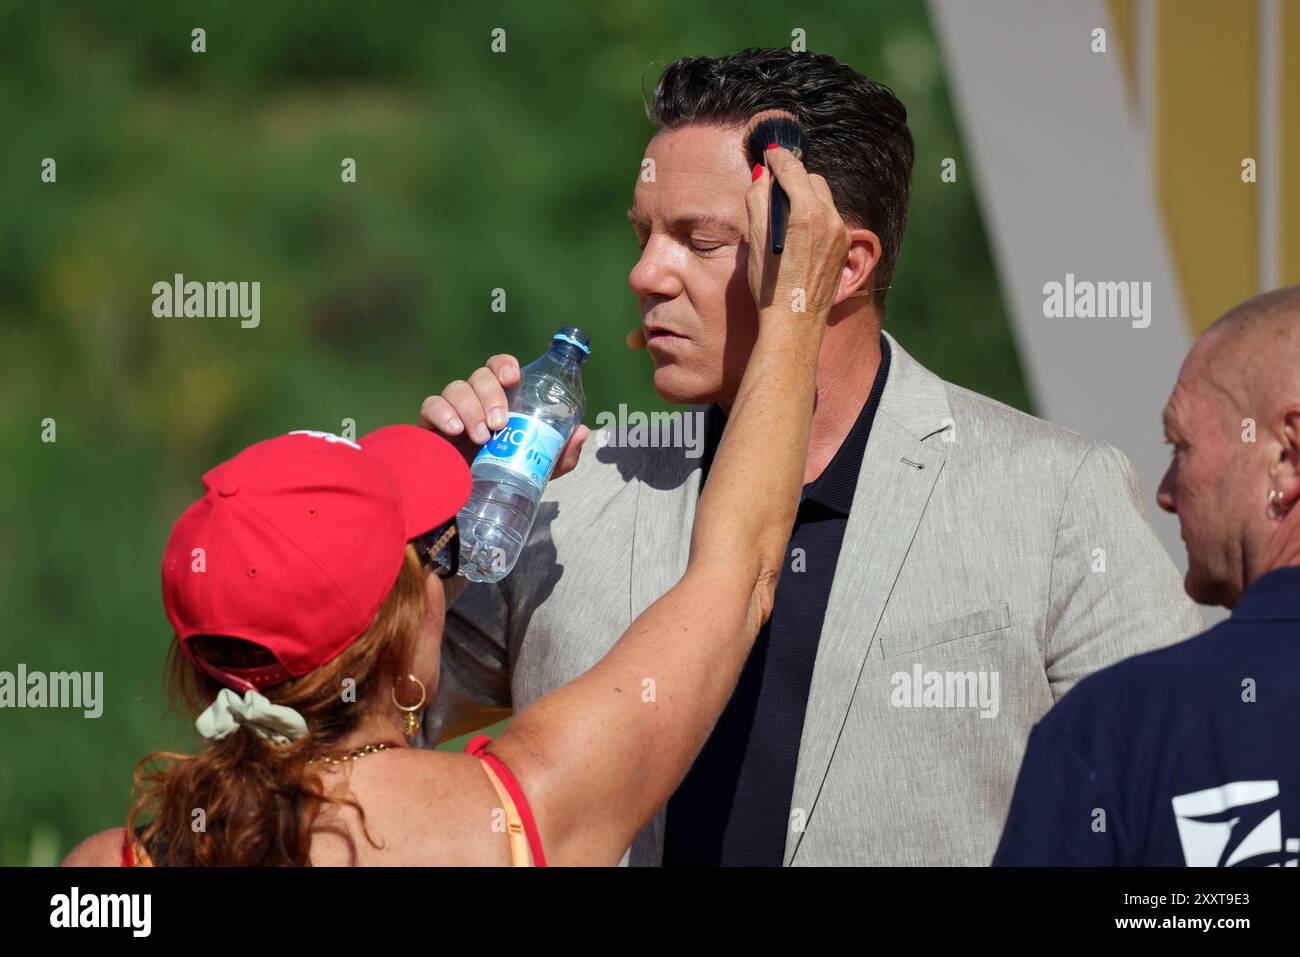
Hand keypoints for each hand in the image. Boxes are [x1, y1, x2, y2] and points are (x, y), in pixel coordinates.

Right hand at [418, 354, 590, 477]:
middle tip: (500, 424)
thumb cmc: (508, 476)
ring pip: (456, 388)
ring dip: (470, 408)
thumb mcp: (540, 468)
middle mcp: (476, 399)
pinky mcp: (430, 426)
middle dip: (491, 395)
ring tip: (481, 437)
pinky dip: (442, 413)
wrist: (474, 503)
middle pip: (480, 376)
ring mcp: (452, 411)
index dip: (505, 366)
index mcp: (502, 400)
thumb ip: (562, 452)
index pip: (500, 368)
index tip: (513, 378)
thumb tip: (582, 432)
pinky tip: (455, 430)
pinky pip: (430, 406)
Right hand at [745, 146, 851, 326]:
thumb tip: (763, 176)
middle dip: (793, 178)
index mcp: (807, 213)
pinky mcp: (845, 247)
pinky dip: (815, 216)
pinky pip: (830, 219)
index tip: (769, 152)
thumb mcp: (756, 241)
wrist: (795, 323)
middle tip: (773, 186)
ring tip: (785, 212)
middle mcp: (830, 218)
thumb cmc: (771, 286)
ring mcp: (841, 233)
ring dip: (805, 197)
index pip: (793, 169)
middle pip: (812, 180)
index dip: (778, 157)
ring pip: (823, 199)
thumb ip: (759, 201)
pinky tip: (798, 234)